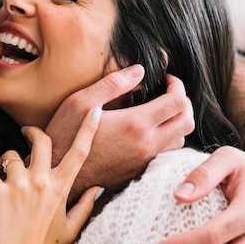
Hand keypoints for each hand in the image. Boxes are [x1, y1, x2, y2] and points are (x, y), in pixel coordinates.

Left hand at [0, 107, 102, 243]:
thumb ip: (84, 206)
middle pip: (40, 140)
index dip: (88, 128)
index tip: (93, 110)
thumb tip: (98, 188)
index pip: (79, 152)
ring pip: (8, 156)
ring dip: (4, 166)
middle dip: (32, 132)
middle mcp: (41, 181)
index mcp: (61, 188)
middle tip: (26, 133)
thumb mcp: (70, 229)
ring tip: (4, 183)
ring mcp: (18, 185)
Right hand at [45, 66, 193, 197]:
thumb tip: (140, 71)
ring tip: (159, 112)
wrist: (57, 172)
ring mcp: (143, 161)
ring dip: (175, 123)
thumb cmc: (65, 135)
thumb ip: (113, 84)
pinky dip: (165, 140)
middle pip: (187, 122)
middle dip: (183, 103)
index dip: (177, 86)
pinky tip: (147, 132)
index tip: (166, 80)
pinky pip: (164, 155)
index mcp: (136, 124)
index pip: (178, 102)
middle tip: (168, 93)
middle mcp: (146, 145)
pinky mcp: (137, 171)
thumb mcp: (81, 101)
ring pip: (179, 141)